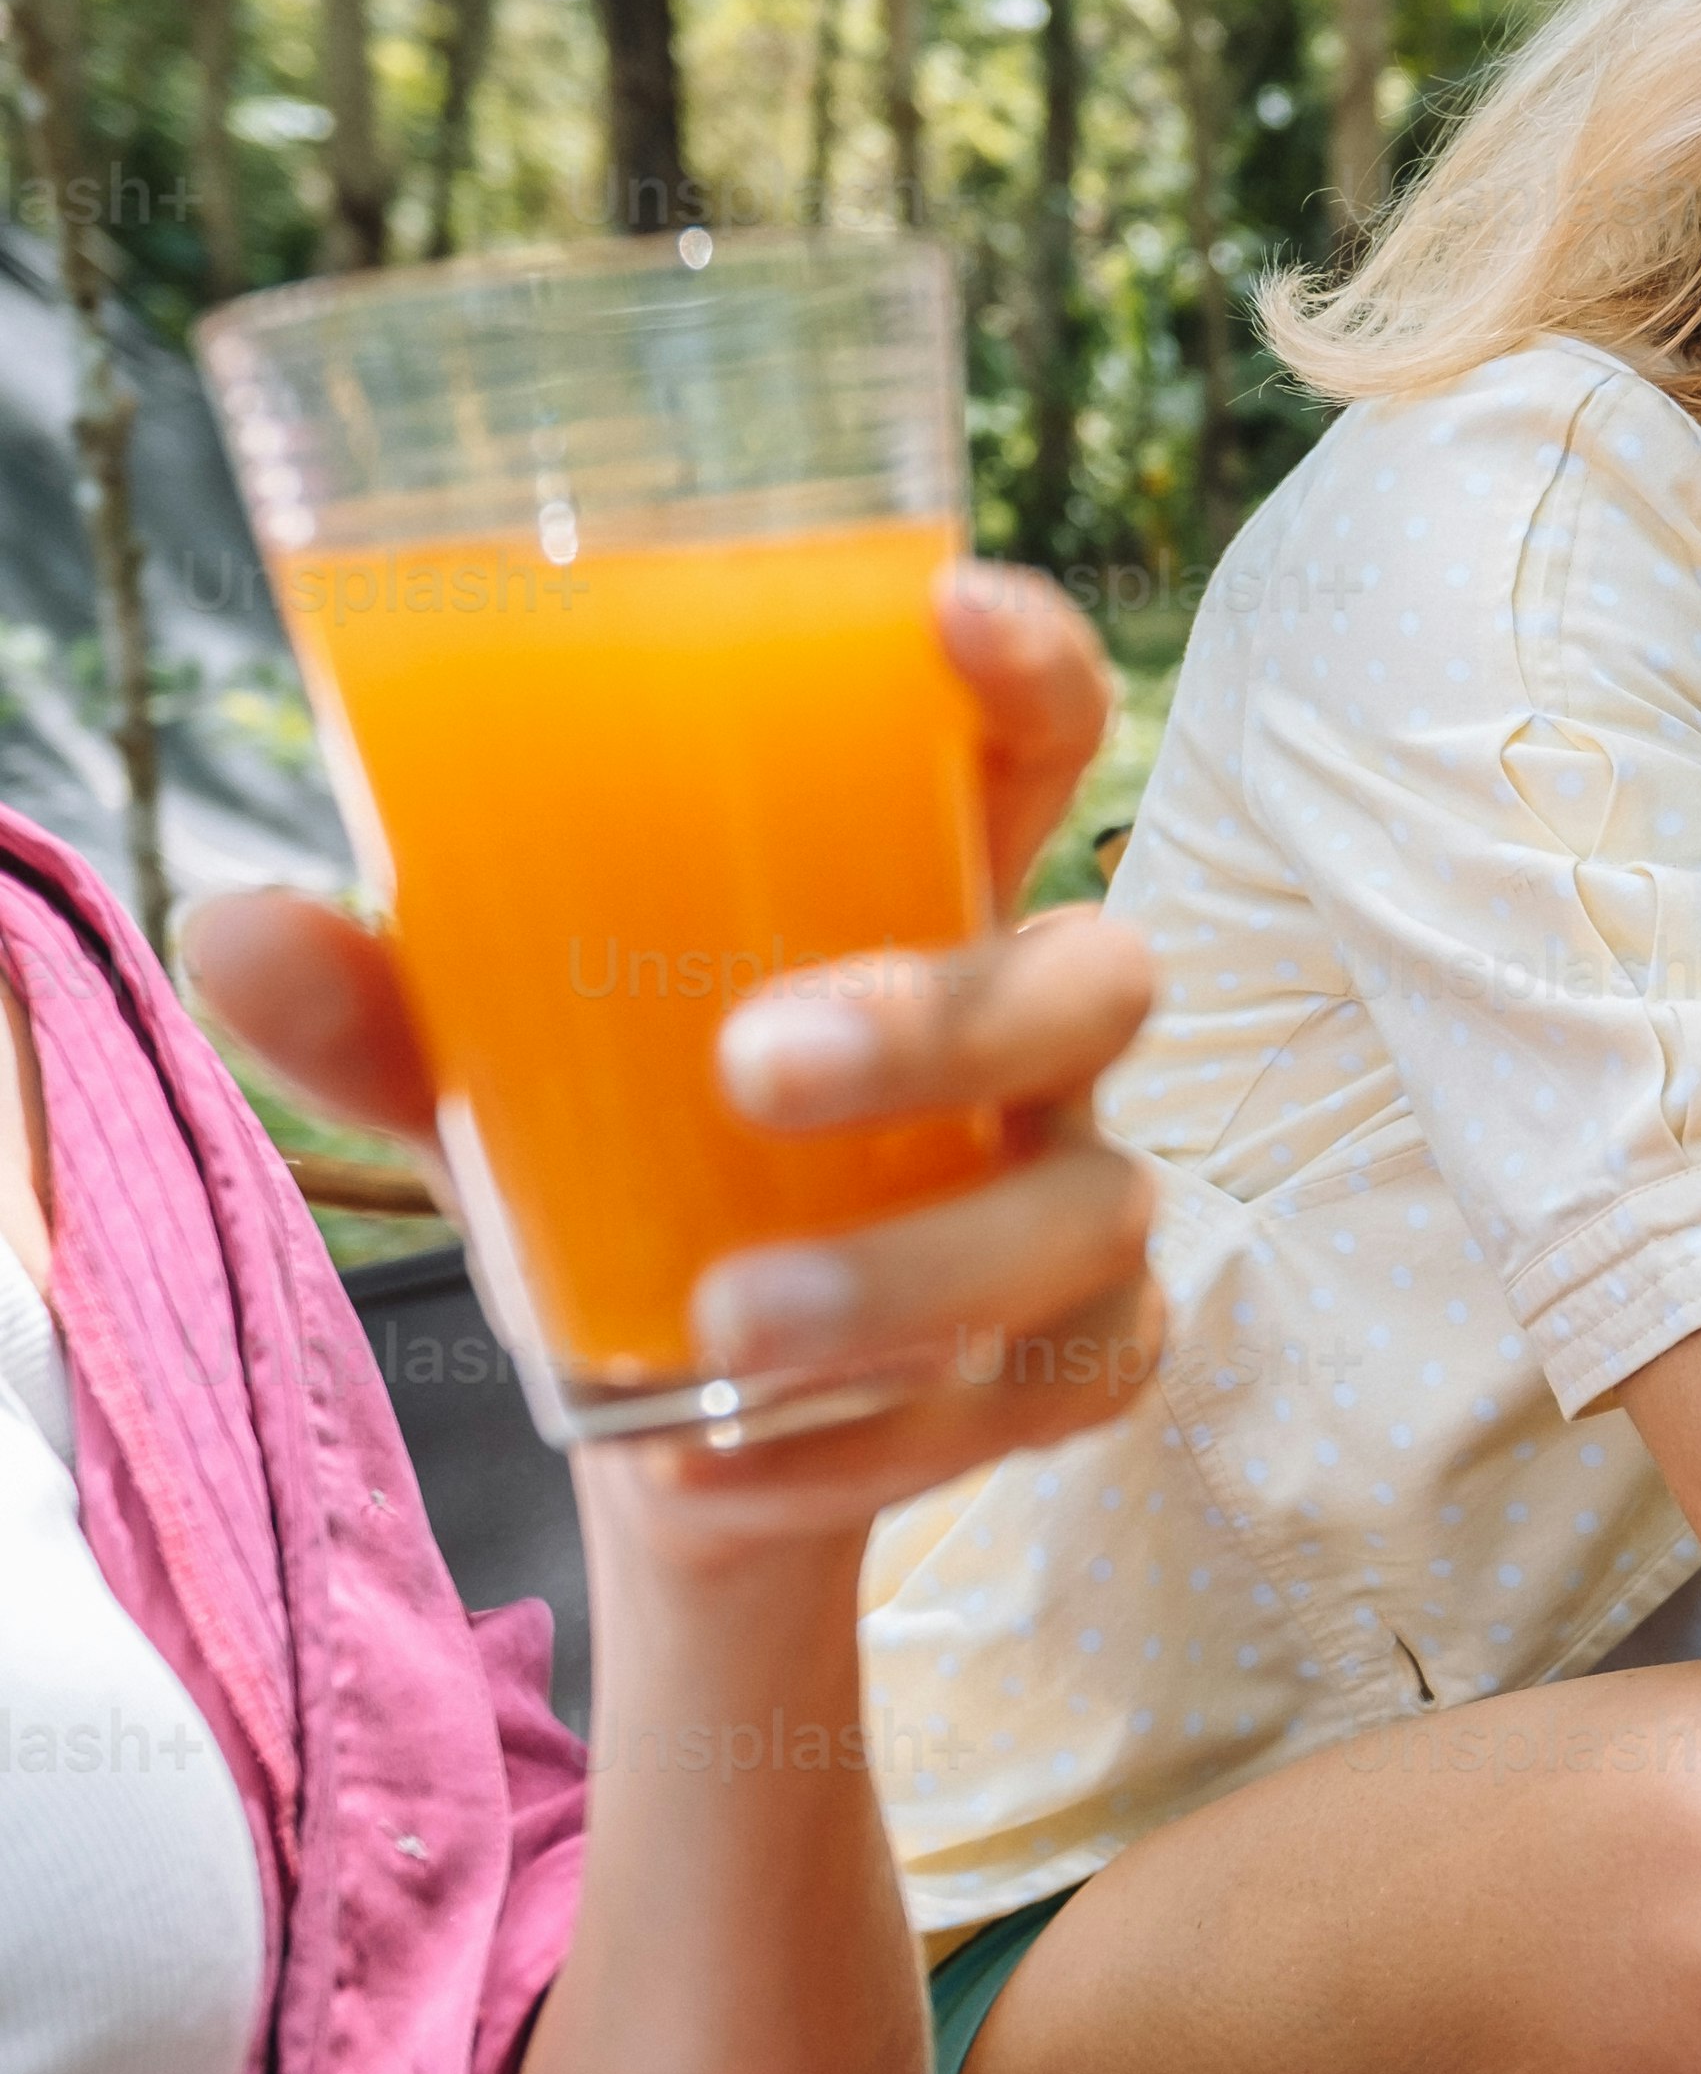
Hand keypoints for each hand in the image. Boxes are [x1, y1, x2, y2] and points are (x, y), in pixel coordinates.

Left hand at [184, 560, 1154, 1562]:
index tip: (947, 616)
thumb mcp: (498, 1081)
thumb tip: (235, 927)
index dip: (1031, 664)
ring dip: (905, 1277)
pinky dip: (878, 1439)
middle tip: (747, 1066)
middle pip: (1092, 977)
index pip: (1031, 741)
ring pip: (1083, 1215)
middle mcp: (1035, 1033)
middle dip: (934, 1021)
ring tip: (723, 1335)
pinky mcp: (1083, 1360)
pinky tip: (724, 1457)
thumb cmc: (621, 1163)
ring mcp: (1077, 1194)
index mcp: (917, 896)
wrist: (680, 1418)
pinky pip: (1042, 1395)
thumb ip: (390, 1011)